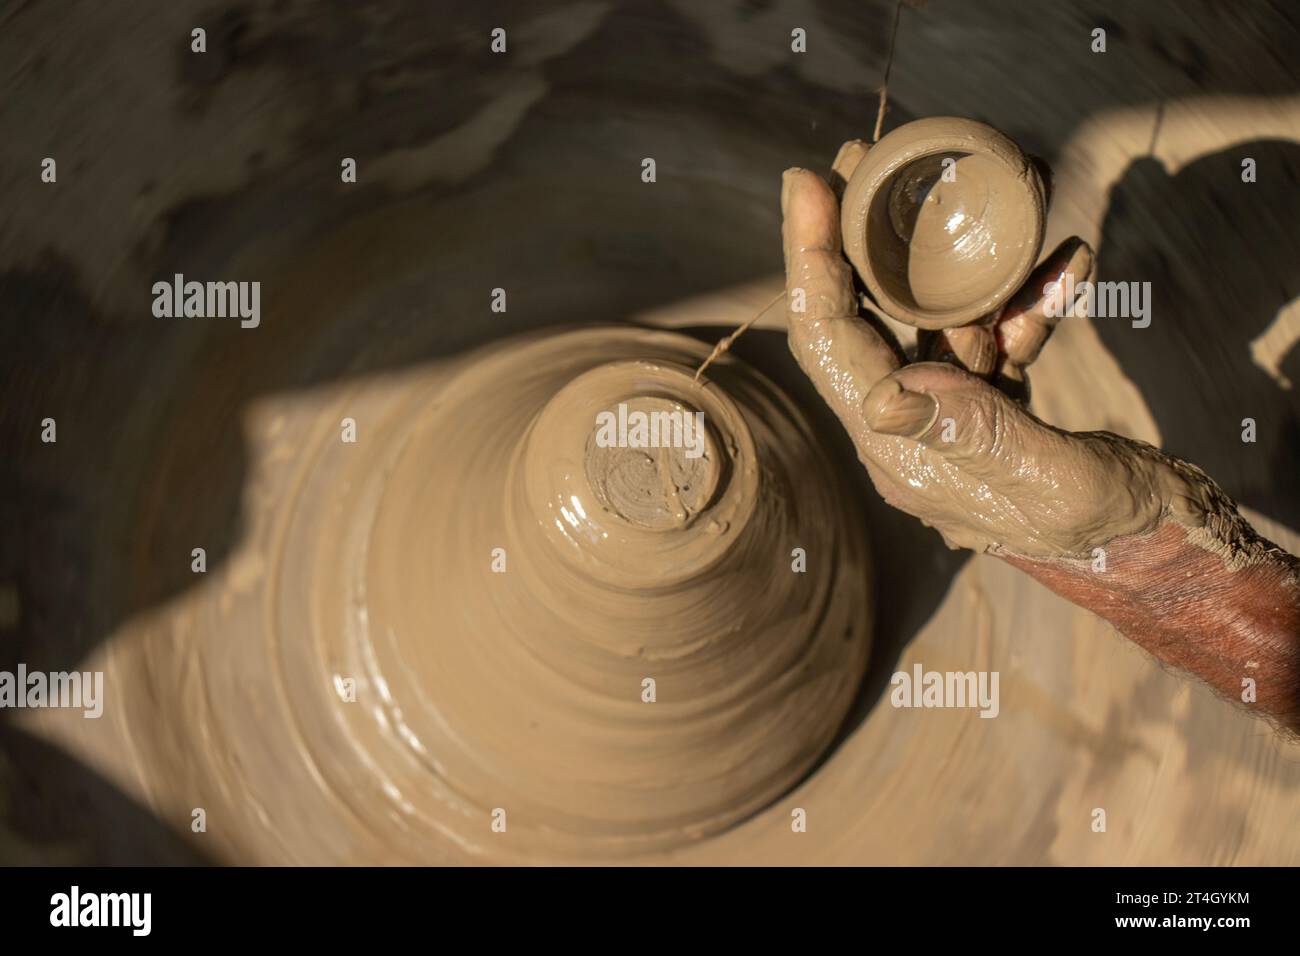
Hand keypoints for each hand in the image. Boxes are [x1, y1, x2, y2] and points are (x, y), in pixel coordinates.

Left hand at [780, 149, 1202, 559]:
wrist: (1156, 548)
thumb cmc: (1105, 528)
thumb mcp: (1045, 482)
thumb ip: (971, 434)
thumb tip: (882, 398)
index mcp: (898, 453)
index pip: (828, 344)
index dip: (810, 263)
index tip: (807, 184)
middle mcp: (909, 431)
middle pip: (861, 319)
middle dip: (859, 238)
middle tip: (861, 160)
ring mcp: (948, 416)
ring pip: (933, 320)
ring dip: (960, 261)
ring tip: (981, 193)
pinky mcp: (992, 407)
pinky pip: (993, 336)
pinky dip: (1024, 298)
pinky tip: (1065, 263)